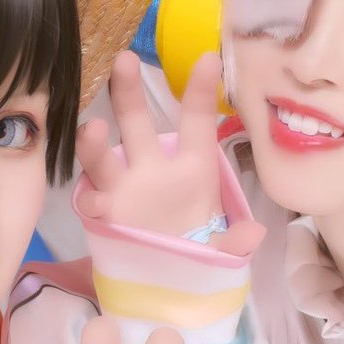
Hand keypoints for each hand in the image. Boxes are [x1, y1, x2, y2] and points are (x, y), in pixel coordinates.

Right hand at [76, 51, 262, 255]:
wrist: (167, 286)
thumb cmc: (198, 249)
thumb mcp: (222, 249)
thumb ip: (235, 242)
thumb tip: (253, 234)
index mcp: (192, 167)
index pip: (196, 121)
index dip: (201, 90)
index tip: (209, 58)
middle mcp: (153, 167)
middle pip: (136, 122)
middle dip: (128, 91)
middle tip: (124, 61)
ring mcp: (124, 188)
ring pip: (104, 157)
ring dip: (95, 143)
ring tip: (93, 129)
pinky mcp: (104, 214)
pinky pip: (91, 201)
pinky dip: (91, 202)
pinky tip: (94, 204)